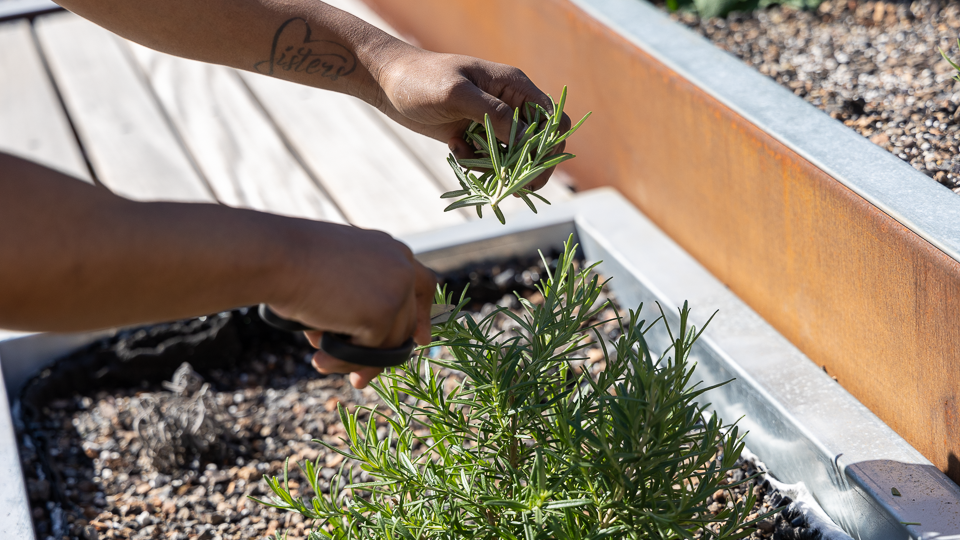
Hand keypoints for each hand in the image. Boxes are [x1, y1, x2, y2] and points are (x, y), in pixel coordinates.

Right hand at [265, 224, 435, 387]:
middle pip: (406, 322)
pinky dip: (344, 360)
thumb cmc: (292, 262)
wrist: (275, 256)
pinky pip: (371, 353)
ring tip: (320, 364)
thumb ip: (359, 296)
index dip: (424, 314)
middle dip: (382, 354)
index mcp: (391, 251)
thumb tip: (364, 341)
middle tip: (358, 379)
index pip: (423, 284)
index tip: (422, 340)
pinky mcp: (383, 314)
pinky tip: (318, 356)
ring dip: (355, 360)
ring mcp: (396, 290)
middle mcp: (401, 267)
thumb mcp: (336, 274)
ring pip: (389, 343)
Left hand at [375, 48, 571, 191]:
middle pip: (539, 145)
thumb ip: (493, 114)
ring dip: (496, 167)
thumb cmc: (422, 79)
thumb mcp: (457, 94)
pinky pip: (489, 160)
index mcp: (514, 87)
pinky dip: (476, 163)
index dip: (551, 145)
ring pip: (513, 157)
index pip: (553, 119)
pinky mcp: (475, 137)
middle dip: (526, 167)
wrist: (389, 83)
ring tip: (468, 158)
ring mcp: (492, 122)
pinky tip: (455, 148)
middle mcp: (509, 105)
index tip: (533, 165)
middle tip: (511, 187)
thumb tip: (524, 139)